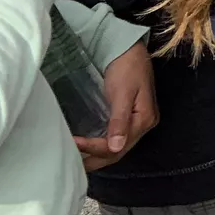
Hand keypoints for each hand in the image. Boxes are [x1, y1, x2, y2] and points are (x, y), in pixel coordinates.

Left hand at [76, 41, 156, 170]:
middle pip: (118, 151)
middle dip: (94, 160)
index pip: (117, 145)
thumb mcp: (122, 92)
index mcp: (144, 119)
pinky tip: (87, 148)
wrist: (129, 49)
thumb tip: (116, 147)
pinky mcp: (128, 117)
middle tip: (70, 165)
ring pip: (116, 148)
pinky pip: (114, 138)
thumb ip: (119, 120)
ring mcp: (136, 122)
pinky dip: (100, 146)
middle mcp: (143, 125)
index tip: (72, 142)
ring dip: (96, 156)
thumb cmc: (126, 67)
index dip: (94, 147)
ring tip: (75, 161)